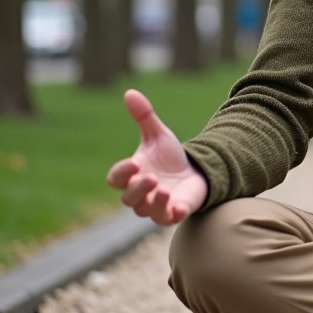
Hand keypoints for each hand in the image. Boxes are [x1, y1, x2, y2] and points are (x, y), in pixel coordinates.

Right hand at [106, 89, 208, 225]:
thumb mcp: (158, 134)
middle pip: (128, 199)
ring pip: (145, 212)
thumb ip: (144, 116)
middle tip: (152, 178)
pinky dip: (172, 215)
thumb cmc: (170, 156)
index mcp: (132, 175)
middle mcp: (140, 193)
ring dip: (153, 203)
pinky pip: (168, 220)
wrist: (196, 171)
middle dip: (138, 189)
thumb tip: (129, 92)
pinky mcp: (173, 213)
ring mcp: (155, 205)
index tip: (135, 163)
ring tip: (164, 191)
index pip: (116, 178)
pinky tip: (180, 208)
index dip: (121, 173)